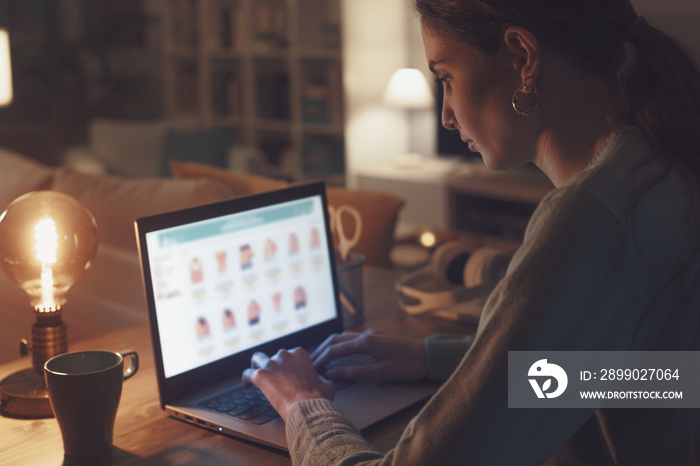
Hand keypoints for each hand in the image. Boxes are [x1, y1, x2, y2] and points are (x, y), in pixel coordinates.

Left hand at [242, 348, 334, 421]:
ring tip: (255, 374)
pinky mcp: (260, 375)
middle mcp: (284, 355)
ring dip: (256, 366)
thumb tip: (321, 380)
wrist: (307, 407)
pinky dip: (245, 379)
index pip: (290, 355)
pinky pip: (247, 373)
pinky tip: (246, 385)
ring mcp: (271, 364)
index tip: (287, 374)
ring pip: (257, 359)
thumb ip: (322, 379)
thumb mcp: (327, 385)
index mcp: (300, 354)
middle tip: (273, 377)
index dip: (287, 365)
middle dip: (274, 366)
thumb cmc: (318, 398)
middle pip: (274, 356)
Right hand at [311, 329, 427, 381]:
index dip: (321, 358)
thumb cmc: (408, 365)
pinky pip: (353, 337)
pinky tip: (341, 351)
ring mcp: (372, 334)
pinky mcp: (378, 336)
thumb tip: (334, 373)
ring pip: (344, 336)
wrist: (429, 355)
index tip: (311, 368)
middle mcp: (366, 334)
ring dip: (331, 346)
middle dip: (321, 350)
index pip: (336, 349)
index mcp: (366, 342)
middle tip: (310, 362)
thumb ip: (356, 372)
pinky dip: (341, 344)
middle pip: (336, 339)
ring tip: (321, 357)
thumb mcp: (382, 373)